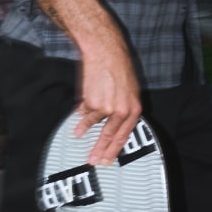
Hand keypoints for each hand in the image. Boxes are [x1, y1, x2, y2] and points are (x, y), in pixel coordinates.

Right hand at [36, 0, 141, 164]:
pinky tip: (76, 119)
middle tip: (95, 161)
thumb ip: (118, 105)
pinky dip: (81, 115)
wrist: (105, 50)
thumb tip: (104, 118)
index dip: (116, 148)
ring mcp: (108, 108)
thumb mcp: (126, 88)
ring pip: (96, 124)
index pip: (126, 134)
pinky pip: (86, 112)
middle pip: (111, 136)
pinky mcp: (93, 103)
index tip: (109, 159)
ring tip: (78, 137)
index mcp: (134, 107)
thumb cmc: (118, 65)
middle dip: (102, 150)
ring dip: (86, 132)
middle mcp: (123, 111)